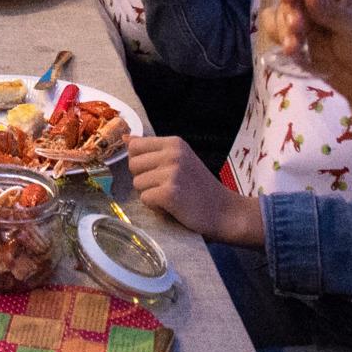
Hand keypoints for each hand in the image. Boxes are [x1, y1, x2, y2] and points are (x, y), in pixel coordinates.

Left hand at [129, 135, 262, 246]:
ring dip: (150, 195)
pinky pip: (145, 199)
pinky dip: (155, 207)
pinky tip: (173, 207)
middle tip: (166, 188)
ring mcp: (172, 172)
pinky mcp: (170, 193)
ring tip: (172, 198)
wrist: (225, 212)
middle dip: (144, 180)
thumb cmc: (200, 188)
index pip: (135, 147)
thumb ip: (153, 150)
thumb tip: (126, 139)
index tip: (157, 173)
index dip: (140, 163)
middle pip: (133, 165)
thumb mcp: (179, 160)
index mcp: (174, 143)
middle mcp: (172, 154)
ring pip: (137, 183)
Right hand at [275, 0, 351, 101]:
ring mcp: (306, 12)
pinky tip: (293, 53)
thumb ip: (332, 12)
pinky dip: (280, 39)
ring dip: (283, 28)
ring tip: (295, 47)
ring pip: (280, 10)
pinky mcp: (298, 32)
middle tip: (298, 29)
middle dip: (289, 11)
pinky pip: (277, 28)